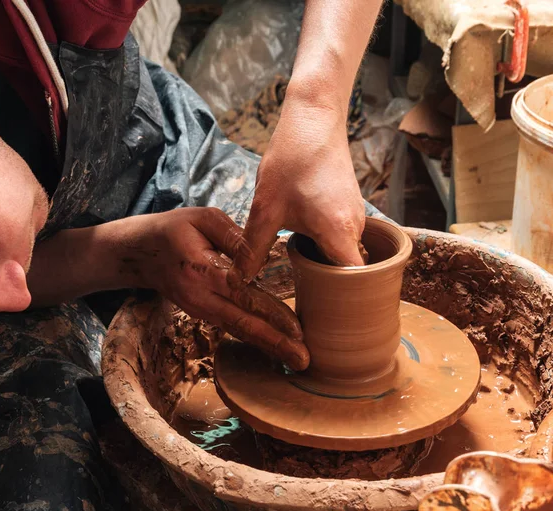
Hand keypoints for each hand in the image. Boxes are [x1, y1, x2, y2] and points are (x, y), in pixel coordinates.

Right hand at [116, 208, 309, 370]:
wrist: (140, 252)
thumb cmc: (174, 229)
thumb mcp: (204, 218)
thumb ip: (235, 237)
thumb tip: (265, 255)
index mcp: (201, 270)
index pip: (242, 295)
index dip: (270, 313)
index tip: (296, 329)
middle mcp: (200, 297)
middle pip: (242, 323)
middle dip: (275, 344)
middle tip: (303, 360)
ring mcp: (199, 309)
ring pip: (239, 330)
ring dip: (269, 346)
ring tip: (297, 359)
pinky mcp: (202, 313)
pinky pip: (232, 326)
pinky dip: (256, 338)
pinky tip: (277, 347)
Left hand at [228, 103, 365, 287]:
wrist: (313, 119)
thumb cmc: (291, 159)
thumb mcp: (265, 208)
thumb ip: (252, 248)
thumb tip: (238, 279)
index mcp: (339, 232)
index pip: (352, 282)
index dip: (338, 300)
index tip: (317, 308)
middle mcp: (355, 228)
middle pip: (347, 272)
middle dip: (326, 287)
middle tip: (301, 297)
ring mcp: (355, 217)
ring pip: (343, 254)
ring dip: (323, 265)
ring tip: (299, 275)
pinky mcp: (349, 208)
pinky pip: (341, 239)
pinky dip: (325, 248)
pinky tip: (303, 246)